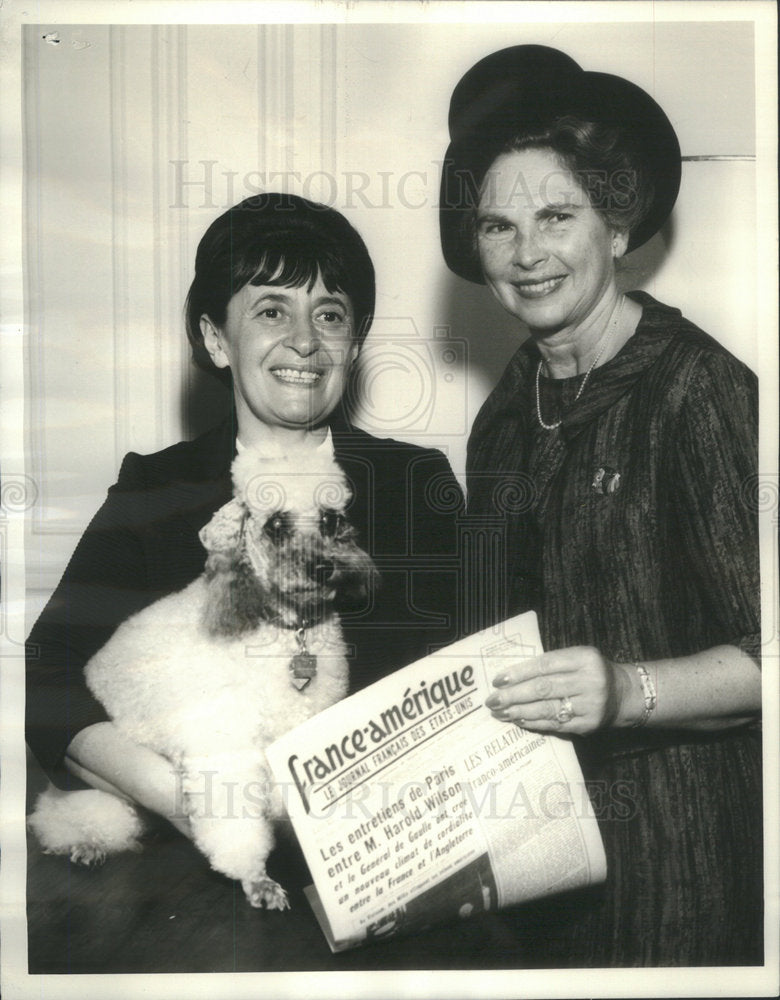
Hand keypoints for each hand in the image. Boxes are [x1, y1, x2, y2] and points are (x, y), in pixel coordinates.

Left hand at [484, 646, 627, 734]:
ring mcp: (591, 704)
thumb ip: (550, 663)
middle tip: (493, 700)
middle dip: (514, 695)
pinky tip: (519, 720)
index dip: (519, 673)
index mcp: (584, 658)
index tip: (497, 680)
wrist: (622, 694)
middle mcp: (589, 681)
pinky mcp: (588, 724)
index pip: (545, 665)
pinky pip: (556, 724)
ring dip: (519, 711)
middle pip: (543, 688)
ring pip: (547, 708)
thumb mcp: (576, 658)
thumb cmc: (590, 672)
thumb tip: (511, 677)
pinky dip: (534, 722)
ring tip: (501, 712)